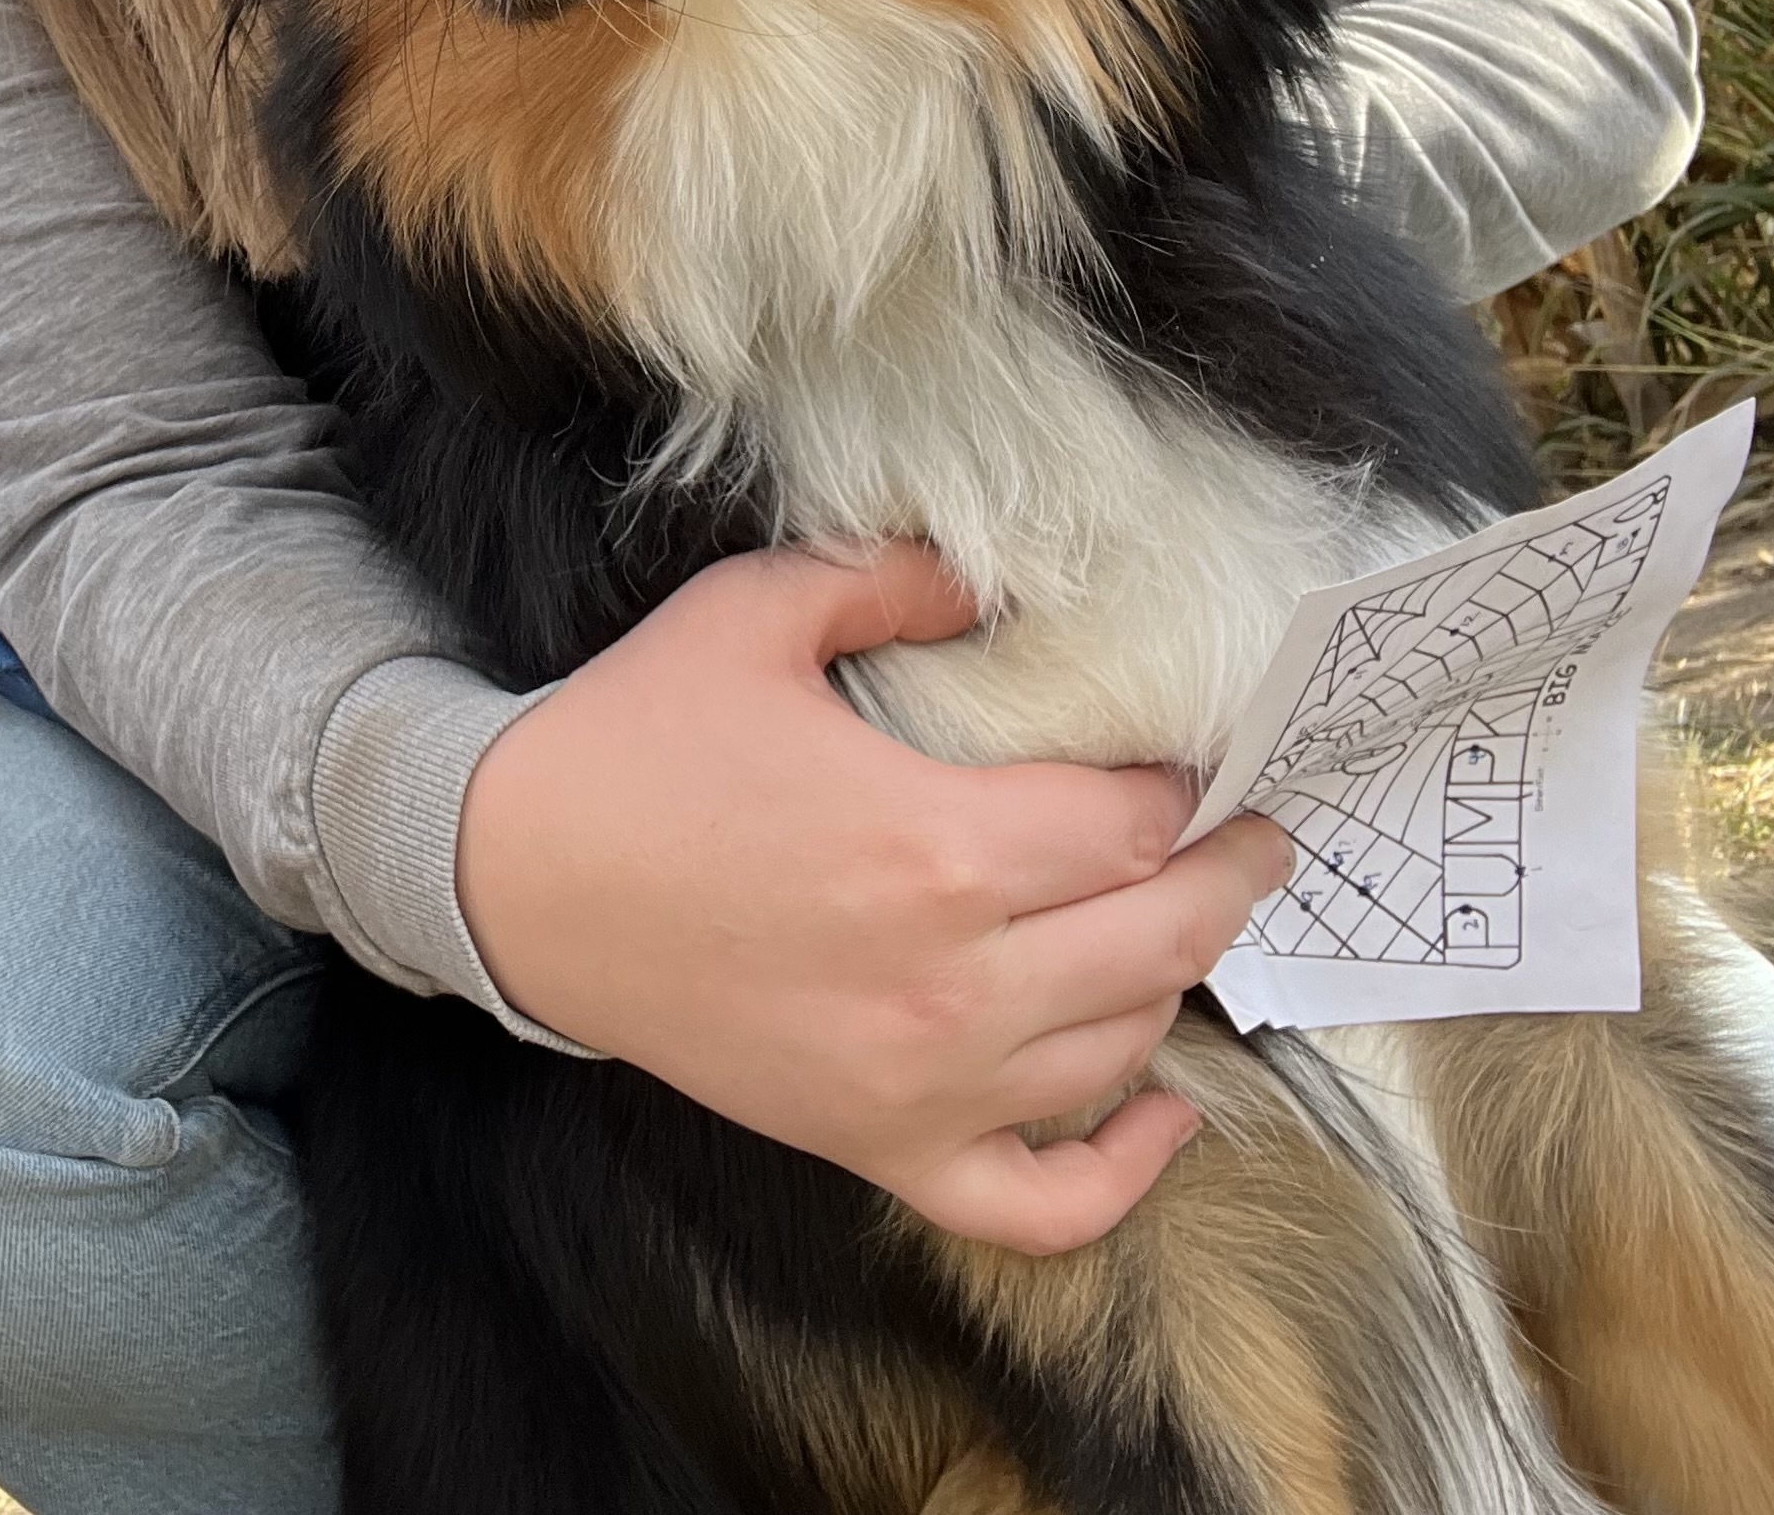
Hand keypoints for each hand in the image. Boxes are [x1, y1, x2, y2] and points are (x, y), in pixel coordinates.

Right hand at [453, 541, 1290, 1255]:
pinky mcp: (875, 1145)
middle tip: (1257, 829)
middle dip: (1231, 877)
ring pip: (1118, 1051)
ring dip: (1172, 981)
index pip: (1135, 827)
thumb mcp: (761, 612)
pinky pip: (1036, 1202)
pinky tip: (1164, 1111)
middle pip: (1162, 939)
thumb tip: (1005, 571)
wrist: (516, 882)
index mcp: (936, 846)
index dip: (1188, 786)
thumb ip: (900, 578)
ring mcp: (917, 1084)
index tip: (1199, 754)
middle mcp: (950, 982)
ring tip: (1179, 915)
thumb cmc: (640, 739)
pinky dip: (1121, 1172)